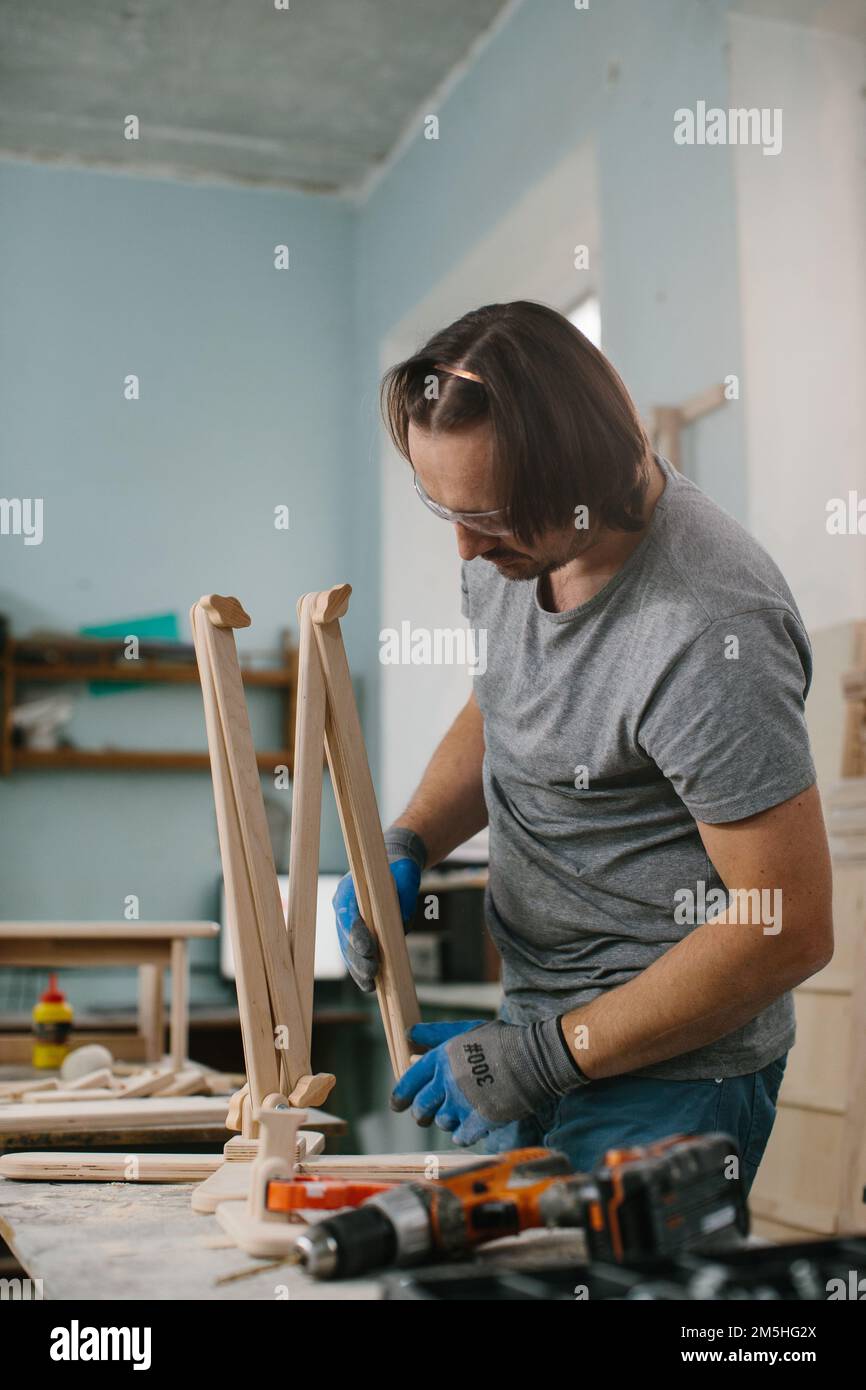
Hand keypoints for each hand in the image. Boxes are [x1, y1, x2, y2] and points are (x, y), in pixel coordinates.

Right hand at [332, 827, 425, 991]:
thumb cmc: (400, 870)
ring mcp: (346, 922)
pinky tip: (371, 985)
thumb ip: (404, 896)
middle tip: (372, 972)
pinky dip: (361, 970)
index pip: (348, 915)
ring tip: (370, 985)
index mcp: (348, 890)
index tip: (369, 950)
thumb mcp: (406, 876)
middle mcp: (342, 907)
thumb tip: (401, 923)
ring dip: (358, 969)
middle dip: (358, 957)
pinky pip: (354, 954)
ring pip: (348, 950)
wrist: (394, 866)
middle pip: (345, 937)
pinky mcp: (355, 934)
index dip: (357, 934)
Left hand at [390, 1017, 583, 1145]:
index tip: (397, 1104)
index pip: (410, 1081)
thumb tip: (410, 1034)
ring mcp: (463, 1103)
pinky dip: (464, 1133)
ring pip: (441, 1122)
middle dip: (421, 1112)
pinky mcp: (480, 1121)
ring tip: (460, 1112)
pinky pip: (460, 1136)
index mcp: (442, 1057)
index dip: (400, 1095)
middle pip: (422, 1107)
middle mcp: (447, 1081)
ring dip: (447, 1120)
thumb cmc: (503, 1040)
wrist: (535, 1058)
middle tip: (426, 1114)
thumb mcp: (467, 1030)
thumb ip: (437, 1033)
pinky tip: (472, 1126)